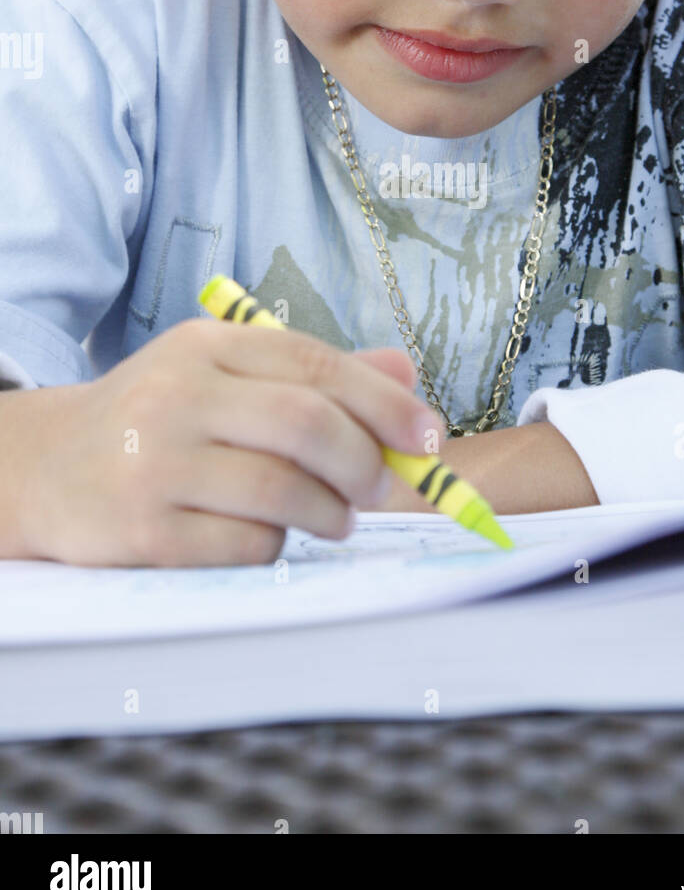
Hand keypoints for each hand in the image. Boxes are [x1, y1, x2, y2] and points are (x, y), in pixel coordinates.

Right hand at [13, 319, 440, 566]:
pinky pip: (247, 543)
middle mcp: (176, 395)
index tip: (428, 438)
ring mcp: (155, 463)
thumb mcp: (224, 375)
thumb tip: (406, 373)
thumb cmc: (159, 420)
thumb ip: (313, 374)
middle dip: (365, 462)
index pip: (314, 363)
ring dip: (331, 511)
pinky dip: (278, 544)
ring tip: (335, 516)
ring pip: (283, 490)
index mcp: (205, 345)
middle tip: (382, 487)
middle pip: (306, 424)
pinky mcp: (145, 530)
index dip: (384, 402)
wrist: (49, 468)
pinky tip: (270, 534)